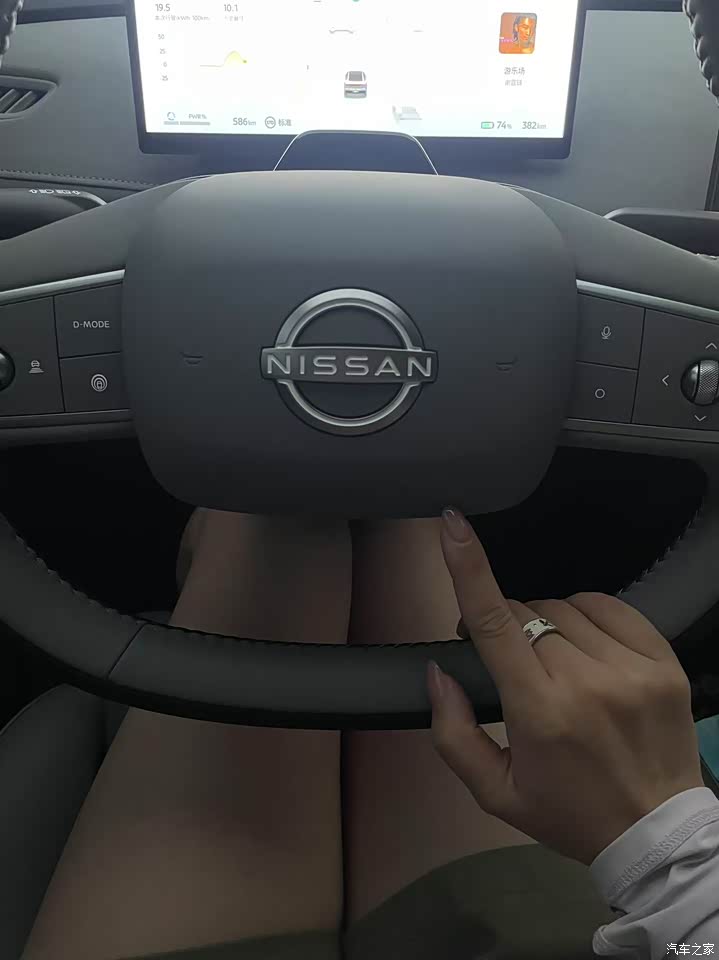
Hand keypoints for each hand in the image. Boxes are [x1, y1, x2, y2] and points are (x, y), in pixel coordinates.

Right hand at [428, 508, 704, 864]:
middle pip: (525, 613)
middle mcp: (585, 681)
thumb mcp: (496, 792)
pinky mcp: (661, 662)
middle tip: (512, 666)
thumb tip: (438, 673)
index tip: (452, 524)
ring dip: (546, 624)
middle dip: (506, 628)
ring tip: (554, 664)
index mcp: (539, 711)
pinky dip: (587, 616)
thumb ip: (453, 732)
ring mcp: (630, 668)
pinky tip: (585, 646)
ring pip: (564, 607)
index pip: (495, 621)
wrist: (656, 833)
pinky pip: (610, 606)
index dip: (468, 566)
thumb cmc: (570, 812)